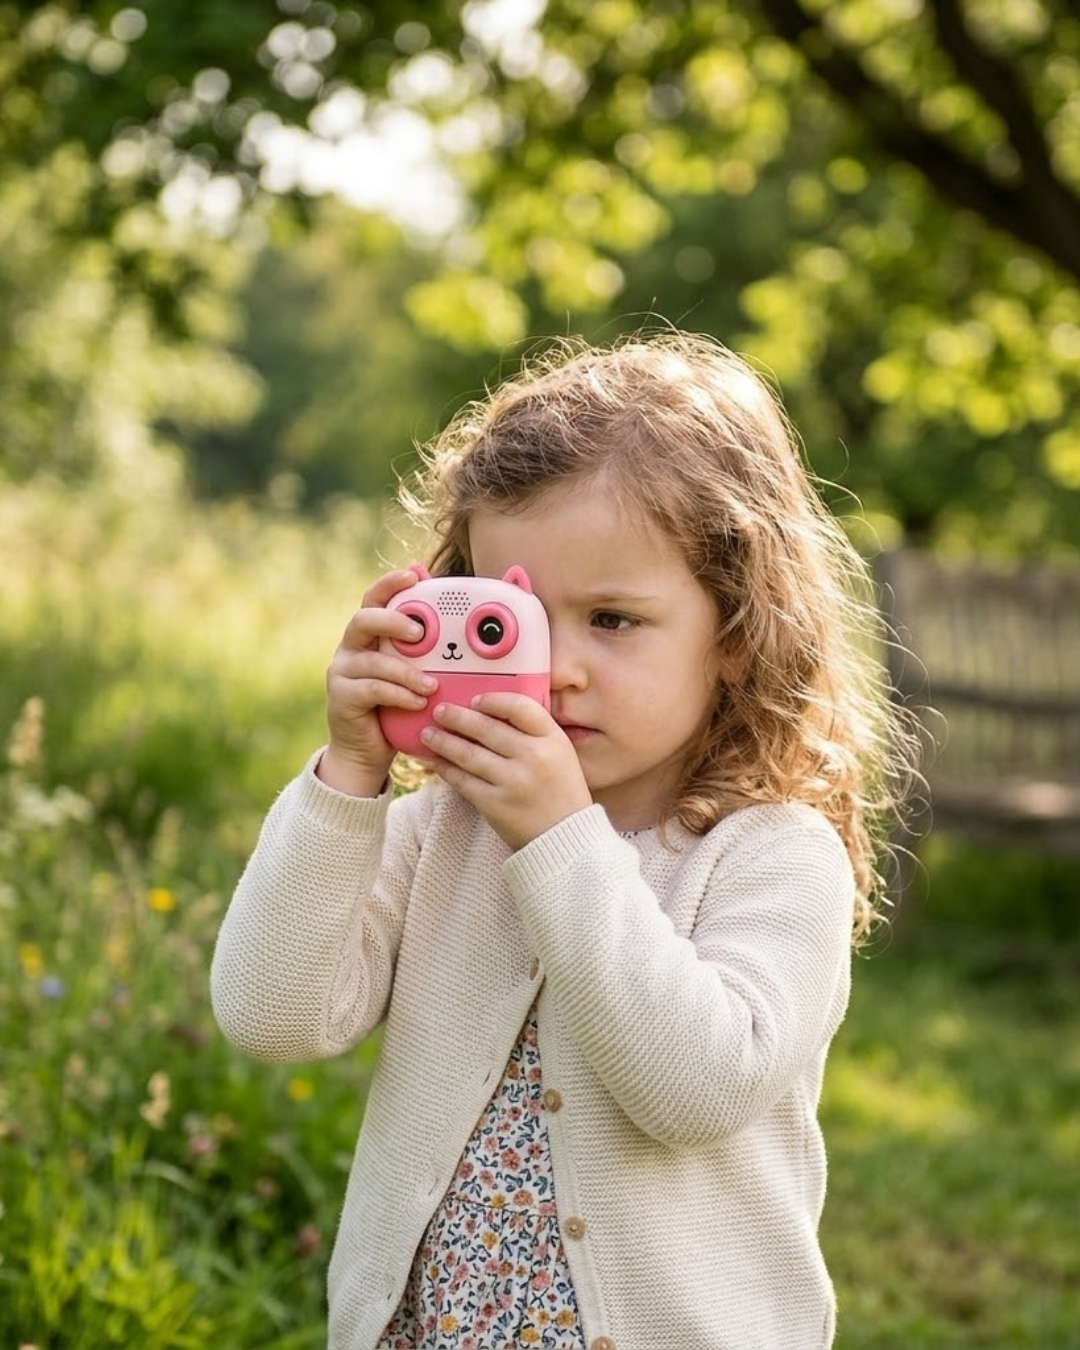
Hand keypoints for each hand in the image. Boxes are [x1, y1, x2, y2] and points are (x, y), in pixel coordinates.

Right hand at [318, 568, 437, 795]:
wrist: (367, 752)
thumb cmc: (398, 708)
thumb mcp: (416, 674)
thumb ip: (430, 652)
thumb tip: (464, 628)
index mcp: (370, 636)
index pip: (374, 599)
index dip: (390, 584)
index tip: (413, 576)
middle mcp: (351, 648)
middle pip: (364, 620)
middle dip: (393, 621)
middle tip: (420, 633)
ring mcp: (342, 673)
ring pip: (373, 661)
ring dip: (406, 672)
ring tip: (433, 685)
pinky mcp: (341, 698)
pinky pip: (371, 689)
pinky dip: (398, 694)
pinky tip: (418, 702)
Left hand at [419, 693, 592, 848]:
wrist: (564, 837)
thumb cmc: (560, 790)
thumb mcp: (560, 753)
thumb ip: (534, 732)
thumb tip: (490, 712)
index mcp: (552, 739)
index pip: (519, 707)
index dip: (493, 700)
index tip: (475, 701)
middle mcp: (533, 757)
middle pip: (486, 728)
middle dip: (457, 717)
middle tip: (440, 711)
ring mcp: (512, 781)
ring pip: (468, 753)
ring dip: (443, 741)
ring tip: (428, 734)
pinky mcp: (495, 804)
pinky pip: (462, 780)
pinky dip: (445, 768)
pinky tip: (435, 761)